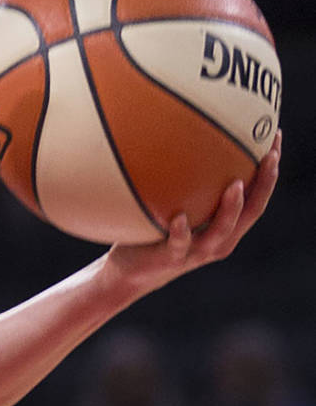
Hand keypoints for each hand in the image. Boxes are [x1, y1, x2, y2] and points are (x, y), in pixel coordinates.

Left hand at [104, 129, 281, 294]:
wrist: (129, 272)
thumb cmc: (153, 232)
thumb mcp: (174, 205)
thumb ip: (184, 183)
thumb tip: (180, 133)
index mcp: (224, 227)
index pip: (256, 197)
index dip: (269, 171)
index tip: (275, 138)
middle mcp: (217, 241)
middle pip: (251, 212)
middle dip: (264, 184)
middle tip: (270, 155)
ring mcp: (194, 252)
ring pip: (221, 231)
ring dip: (231, 208)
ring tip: (236, 185)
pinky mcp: (169, 258)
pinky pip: (178, 244)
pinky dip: (181, 231)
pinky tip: (180, 218)